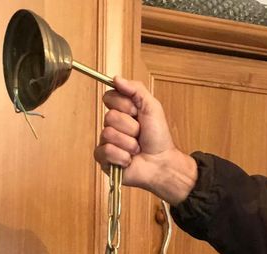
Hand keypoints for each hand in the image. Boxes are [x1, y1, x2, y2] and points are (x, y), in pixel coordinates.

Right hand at [94, 77, 197, 205]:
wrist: (162, 163)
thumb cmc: (158, 138)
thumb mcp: (152, 107)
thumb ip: (136, 90)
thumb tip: (116, 78)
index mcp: (121, 112)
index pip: (109, 97)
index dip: (125, 105)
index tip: (137, 113)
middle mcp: (112, 126)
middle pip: (110, 116)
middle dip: (130, 127)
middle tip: (139, 134)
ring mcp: (107, 143)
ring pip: (109, 134)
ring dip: (128, 143)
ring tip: (136, 149)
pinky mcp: (104, 160)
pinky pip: (106, 151)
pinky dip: (121, 156)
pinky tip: (129, 160)